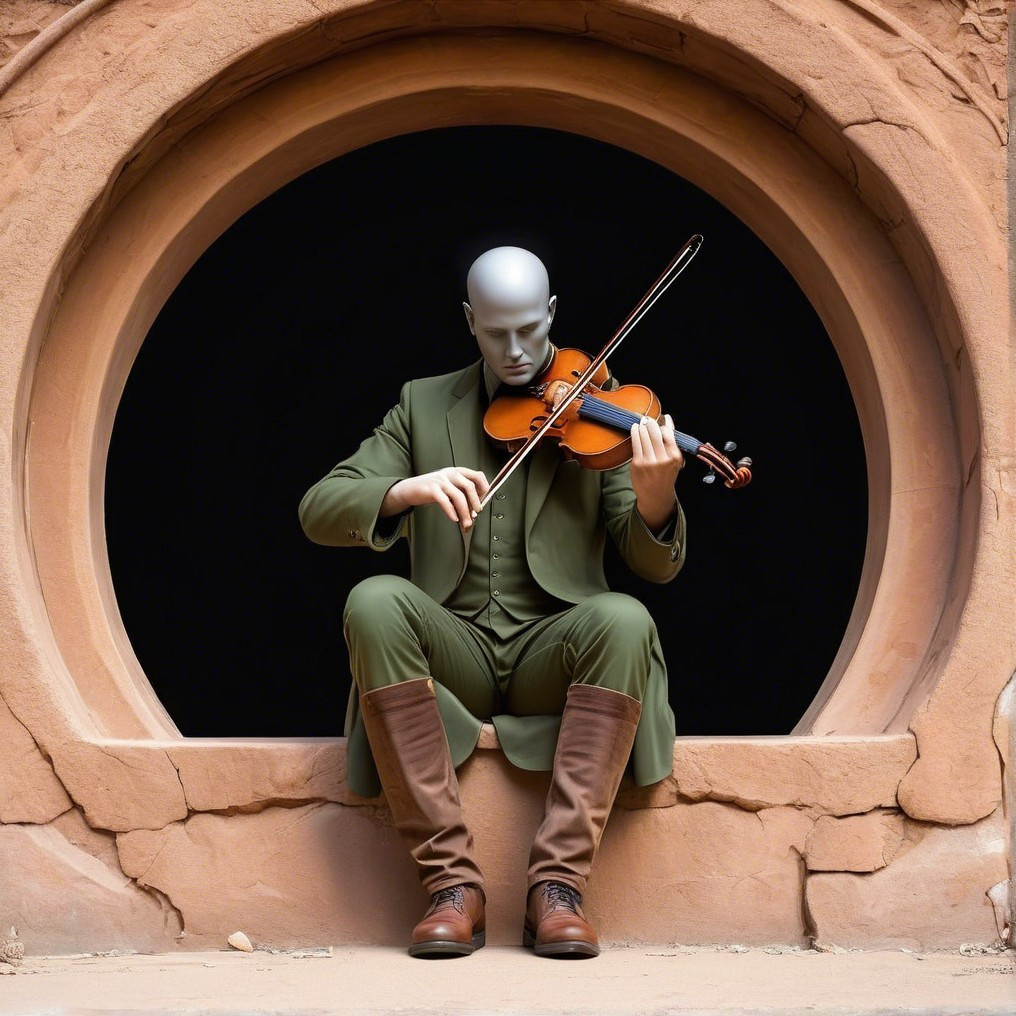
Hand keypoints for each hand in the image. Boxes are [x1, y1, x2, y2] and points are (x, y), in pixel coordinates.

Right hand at [381, 467, 489, 530]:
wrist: (411, 488)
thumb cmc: (433, 489)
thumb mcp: (450, 486)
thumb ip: (462, 492)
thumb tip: (476, 509)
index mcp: (458, 471)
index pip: (477, 476)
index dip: (484, 489)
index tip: (483, 501)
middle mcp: (451, 473)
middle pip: (470, 486)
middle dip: (476, 503)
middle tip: (477, 514)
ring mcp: (441, 481)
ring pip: (459, 496)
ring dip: (465, 512)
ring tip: (466, 523)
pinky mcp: (431, 489)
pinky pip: (445, 501)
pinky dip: (451, 511)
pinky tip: (454, 519)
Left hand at [630, 414, 683, 531]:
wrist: (655, 496)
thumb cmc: (665, 475)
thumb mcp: (674, 459)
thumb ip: (671, 440)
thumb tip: (668, 419)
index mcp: (675, 457)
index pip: (668, 433)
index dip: (662, 424)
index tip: (658, 420)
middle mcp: (663, 459)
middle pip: (655, 433)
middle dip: (650, 422)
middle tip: (646, 418)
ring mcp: (649, 462)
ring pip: (644, 436)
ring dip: (641, 427)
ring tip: (640, 422)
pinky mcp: (637, 464)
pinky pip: (635, 443)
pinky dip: (634, 433)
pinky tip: (634, 429)